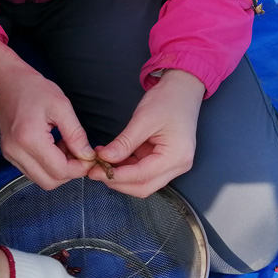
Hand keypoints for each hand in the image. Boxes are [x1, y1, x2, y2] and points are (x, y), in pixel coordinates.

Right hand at [0, 37, 94, 189]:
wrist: (3, 80)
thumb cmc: (31, 87)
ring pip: (40, 179)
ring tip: (65, 146)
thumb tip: (87, 156)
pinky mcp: (9, 153)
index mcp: (29, 138)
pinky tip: (53, 147)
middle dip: (69, 172)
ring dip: (57, 169)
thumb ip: (76, 134)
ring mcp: (10, 154)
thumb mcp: (61, 106)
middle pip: (49, 182)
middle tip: (78, 153)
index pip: (60, 171)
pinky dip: (46, 165)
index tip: (89, 156)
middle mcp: (16, 151)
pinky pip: (32, 171)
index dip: (79, 168)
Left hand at [93, 69, 204, 197]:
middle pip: (143, 187)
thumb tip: (104, 158)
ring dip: (120, 176)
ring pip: (142, 182)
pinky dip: (126, 168)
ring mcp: (172, 165)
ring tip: (99, 163)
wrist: (183, 90)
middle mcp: (178, 166)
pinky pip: (143, 171)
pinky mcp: (165, 161)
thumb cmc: (167, 100)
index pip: (142, 176)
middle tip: (94, 171)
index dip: (116, 176)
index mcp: (176, 156)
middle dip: (117, 182)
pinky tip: (110, 158)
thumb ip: (124, 142)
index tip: (94, 171)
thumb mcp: (143, 120)